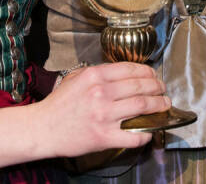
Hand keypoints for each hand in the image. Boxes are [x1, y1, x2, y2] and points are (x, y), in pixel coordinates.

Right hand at [35, 62, 169, 157]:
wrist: (42, 129)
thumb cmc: (58, 104)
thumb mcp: (76, 78)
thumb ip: (98, 73)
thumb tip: (121, 73)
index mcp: (95, 76)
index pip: (131, 69)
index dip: (148, 72)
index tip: (154, 76)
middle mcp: (101, 93)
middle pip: (140, 86)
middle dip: (157, 87)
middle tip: (163, 90)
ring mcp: (104, 115)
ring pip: (142, 106)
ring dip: (158, 106)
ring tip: (164, 105)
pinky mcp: (104, 136)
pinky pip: (133, 135)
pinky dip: (146, 133)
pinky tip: (150, 131)